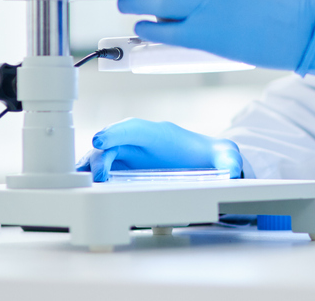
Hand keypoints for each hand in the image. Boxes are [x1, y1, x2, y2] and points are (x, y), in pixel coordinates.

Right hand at [76, 118, 241, 181]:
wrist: (205, 161)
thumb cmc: (208, 156)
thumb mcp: (224, 156)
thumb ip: (228, 159)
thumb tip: (232, 168)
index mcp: (160, 134)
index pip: (135, 128)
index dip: (116, 133)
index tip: (100, 141)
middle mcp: (140, 141)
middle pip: (112, 143)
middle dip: (100, 157)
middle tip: (98, 177)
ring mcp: (129, 154)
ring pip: (102, 156)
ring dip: (90, 167)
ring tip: (82, 182)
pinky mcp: (123, 168)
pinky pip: (102, 168)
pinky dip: (91, 175)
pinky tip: (82, 185)